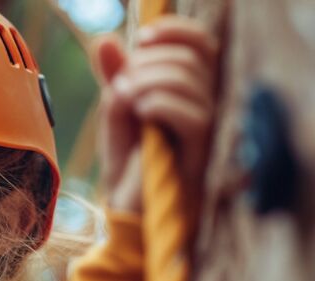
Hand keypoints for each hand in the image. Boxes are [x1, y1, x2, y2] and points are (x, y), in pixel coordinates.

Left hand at [93, 16, 218, 213]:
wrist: (128, 211)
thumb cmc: (128, 165)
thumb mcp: (116, 113)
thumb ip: (116, 77)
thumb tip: (107, 41)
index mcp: (194, 91)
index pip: (203, 46)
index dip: (177, 33)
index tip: (143, 39)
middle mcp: (209, 106)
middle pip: (193, 59)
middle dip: (150, 63)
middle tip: (121, 84)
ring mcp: (209, 131)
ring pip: (192, 82)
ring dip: (148, 81)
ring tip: (123, 98)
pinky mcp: (202, 155)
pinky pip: (193, 116)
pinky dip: (160, 104)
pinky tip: (140, 112)